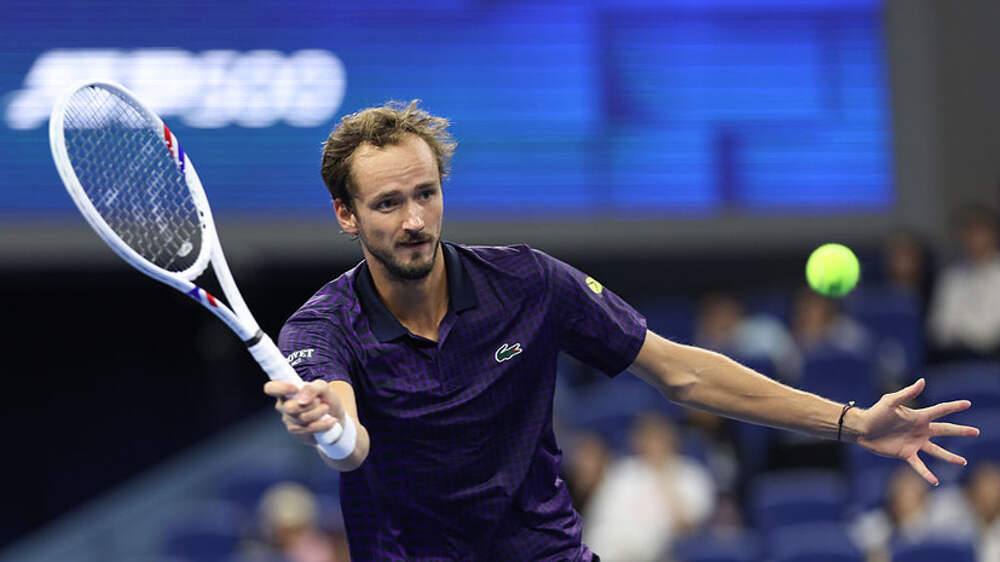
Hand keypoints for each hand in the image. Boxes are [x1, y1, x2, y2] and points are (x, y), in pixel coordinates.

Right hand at [264, 379, 343, 442]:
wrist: (334, 416)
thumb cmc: (325, 399)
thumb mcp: (323, 388)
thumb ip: (313, 387)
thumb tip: (302, 398)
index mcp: (286, 390)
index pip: (271, 388)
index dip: (281, 388)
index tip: (296, 389)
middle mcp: (283, 405)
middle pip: (290, 407)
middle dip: (311, 404)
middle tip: (319, 401)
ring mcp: (288, 420)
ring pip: (302, 418)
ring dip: (320, 413)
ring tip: (325, 409)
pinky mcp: (296, 432)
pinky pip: (309, 429)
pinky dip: (323, 424)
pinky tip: (330, 420)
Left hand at [856, 378, 979, 485]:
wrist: (862, 428)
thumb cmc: (876, 412)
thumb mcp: (891, 401)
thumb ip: (908, 393)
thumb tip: (922, 381)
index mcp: (918, 416)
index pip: (940, 411)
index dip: (953, 407)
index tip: (967, 403)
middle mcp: (920, 430)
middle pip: (944, 430)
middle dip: (960, 431)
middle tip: (976, 431)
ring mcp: (915, 443)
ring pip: (937, 451)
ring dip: (950, 457)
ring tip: (962, 462)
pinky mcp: (906, 454)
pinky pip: (919, 465)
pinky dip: (926, 474)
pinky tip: (935, 481)